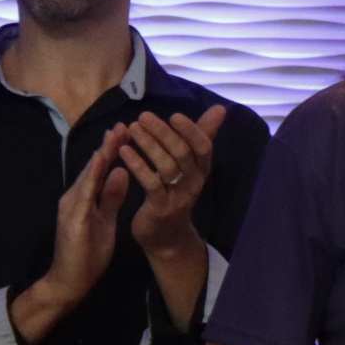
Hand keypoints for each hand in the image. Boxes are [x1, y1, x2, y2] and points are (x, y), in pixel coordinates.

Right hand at [10, 128, 129, 343]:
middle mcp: (76, 196)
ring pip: (88, 175)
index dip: (114, 150)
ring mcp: (72, 206)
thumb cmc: (88, 252)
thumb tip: (122, 172)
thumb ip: (111, 196)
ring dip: (101, 155)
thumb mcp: (105, 219)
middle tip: (124, 123)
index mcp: (85, 197)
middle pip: (94, 166)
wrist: (70, 280)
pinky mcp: (72, 219)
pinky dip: (93, 179)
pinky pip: (84, 195)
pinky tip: (101, 166)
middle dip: (109, 145)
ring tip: (114, 136)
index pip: (101, 168)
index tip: (129, 131)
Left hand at [123, 104, 227, 258]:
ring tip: (131, 128)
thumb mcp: (190, 163)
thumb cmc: (175, 192)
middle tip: (142, 117)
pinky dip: (137, 165)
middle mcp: (194, 182)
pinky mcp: (161, 208)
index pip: (204, 146)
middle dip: (162, 133)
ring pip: (166, 166)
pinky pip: (151, 183)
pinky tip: (123, 151)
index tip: (173, 115)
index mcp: (202, 169)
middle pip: (182, 153)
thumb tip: (220, 108)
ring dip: (148, 145)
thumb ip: (202, 134)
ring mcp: (179, 196)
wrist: (166, 235)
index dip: (191, 130)